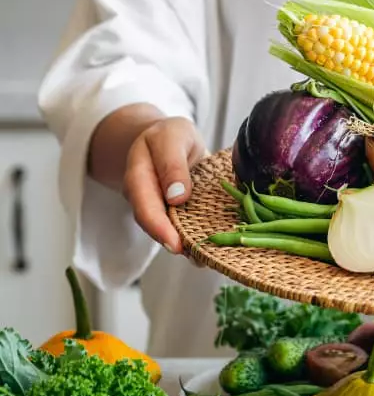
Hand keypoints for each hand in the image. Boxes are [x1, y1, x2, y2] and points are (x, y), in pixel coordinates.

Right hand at [122, 117, 206, 253]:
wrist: (171, 140)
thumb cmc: (171, 136)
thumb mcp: (173, 137)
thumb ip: (172, 163)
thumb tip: (177, 196)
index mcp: (138, 175)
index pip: (144, 205)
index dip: (158, 227)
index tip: (175, 243)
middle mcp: (145, 197)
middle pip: (154, 224)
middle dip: (174, 242)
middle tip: (195, 258)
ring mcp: (159, 208)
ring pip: (169, 230)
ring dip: (187, 246)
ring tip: (206, 259)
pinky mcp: (175, 213)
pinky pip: (183, 228)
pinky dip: (197, 239)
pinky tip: (212, 251)